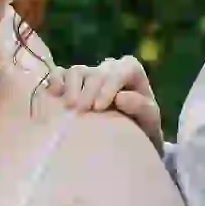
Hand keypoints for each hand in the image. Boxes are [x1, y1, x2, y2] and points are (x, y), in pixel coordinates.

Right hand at [46, 55, 163, 150]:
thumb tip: (121, 98)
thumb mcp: (150, 121)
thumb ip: (142, 108)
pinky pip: (60, 74)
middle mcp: (109, 68)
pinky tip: (54, 94)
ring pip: (77, 71)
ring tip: (70, 107)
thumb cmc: (141, 127)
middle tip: (82, 111)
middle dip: (89, 90)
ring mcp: (90, 74)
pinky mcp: (72, 81)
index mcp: (131, 71)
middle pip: (96, 72)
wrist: (128, 137)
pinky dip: (55, 81)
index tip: (99, 107)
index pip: (120, 71)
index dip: (108, 86)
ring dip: (71, 88)